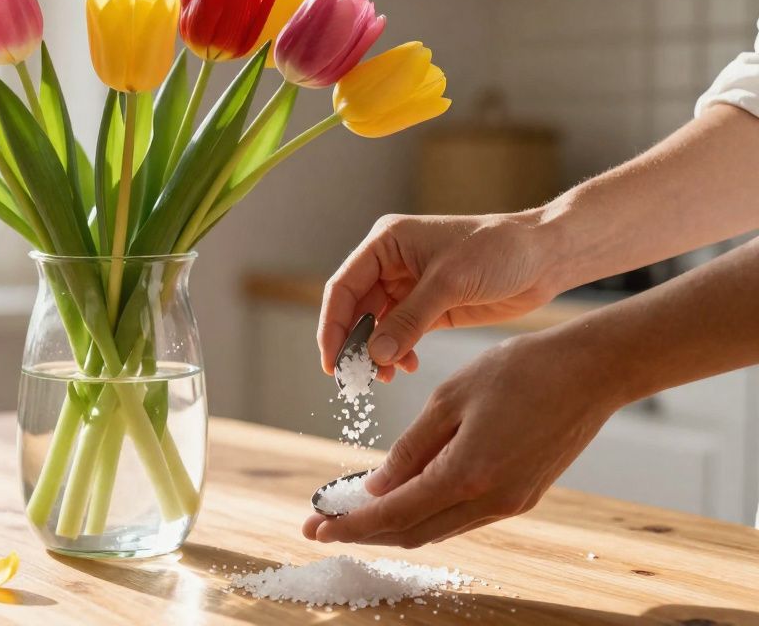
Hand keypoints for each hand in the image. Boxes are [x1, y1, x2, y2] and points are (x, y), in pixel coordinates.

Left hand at [302, 332, 619, 547]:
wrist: (591, 372)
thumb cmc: (521, 371)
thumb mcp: (450, 399)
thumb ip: (411, 448)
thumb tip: (377, 487)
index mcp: (467, 475)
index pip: (393, 514)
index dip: (349, 526)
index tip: (314, 529)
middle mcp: (490, 501)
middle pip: (413, 532)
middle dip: (364, 533)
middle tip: (323, 526)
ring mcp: (511, 503)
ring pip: (438, 528)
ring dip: (395, 525)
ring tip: (355, 513)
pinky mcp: (523, 496)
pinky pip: (463, 516)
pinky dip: (427, 513)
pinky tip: (404, 496)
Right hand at [319, 211, 559, 381]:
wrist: (545, 257)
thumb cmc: (499, 251)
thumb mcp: (449, 283)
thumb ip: (409, 320)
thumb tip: (375, 355)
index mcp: (387, 242)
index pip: (344, 286)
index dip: (333, 325)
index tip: (332, 361)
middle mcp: (391, 263)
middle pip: (356, 310)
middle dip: (355, 345)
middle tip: (355, 379)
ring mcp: (409, 287)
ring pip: (377, 326)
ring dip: (377, 353)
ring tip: (384, 377)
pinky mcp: (430, 308)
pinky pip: (400, 335)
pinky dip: (398, 354)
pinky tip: (405, 367)